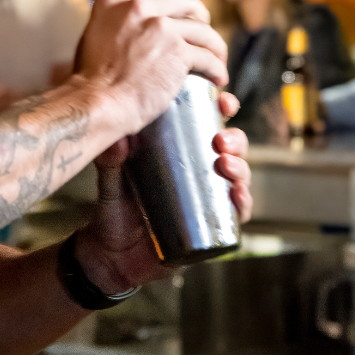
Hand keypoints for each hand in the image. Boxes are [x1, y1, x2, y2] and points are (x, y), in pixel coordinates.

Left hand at [74, 90, 252, 293]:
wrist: (111, 254)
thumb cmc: (114, 208)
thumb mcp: (110, 178)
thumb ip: (110, 160)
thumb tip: (117, 139)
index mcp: (179, 152)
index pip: (206, 124)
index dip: (221, 110)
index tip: (223, 101)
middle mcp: (198, 173)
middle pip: (229, 149)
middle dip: (234, 140)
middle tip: (220, 141)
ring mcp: (207, 199)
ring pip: (237, 178)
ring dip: (240, 168)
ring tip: (226, 166)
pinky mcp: (210, 227)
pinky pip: (235, 214)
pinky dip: (243, 204)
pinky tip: (238, 197)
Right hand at [77, 0, 227, 133]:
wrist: (97, 104)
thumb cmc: (89, 83)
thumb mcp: (90, 39)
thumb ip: (108, 27)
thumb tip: (120, 34)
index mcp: (110, 3)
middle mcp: (137, 8)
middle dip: (199, 15)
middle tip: (200, 34)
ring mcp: (161, 28)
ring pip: (204, 28)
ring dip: (214, 46)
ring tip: (216, 59)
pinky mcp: (179, 53)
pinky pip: (209, 56)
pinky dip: (217, 69)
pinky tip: (217, 79)